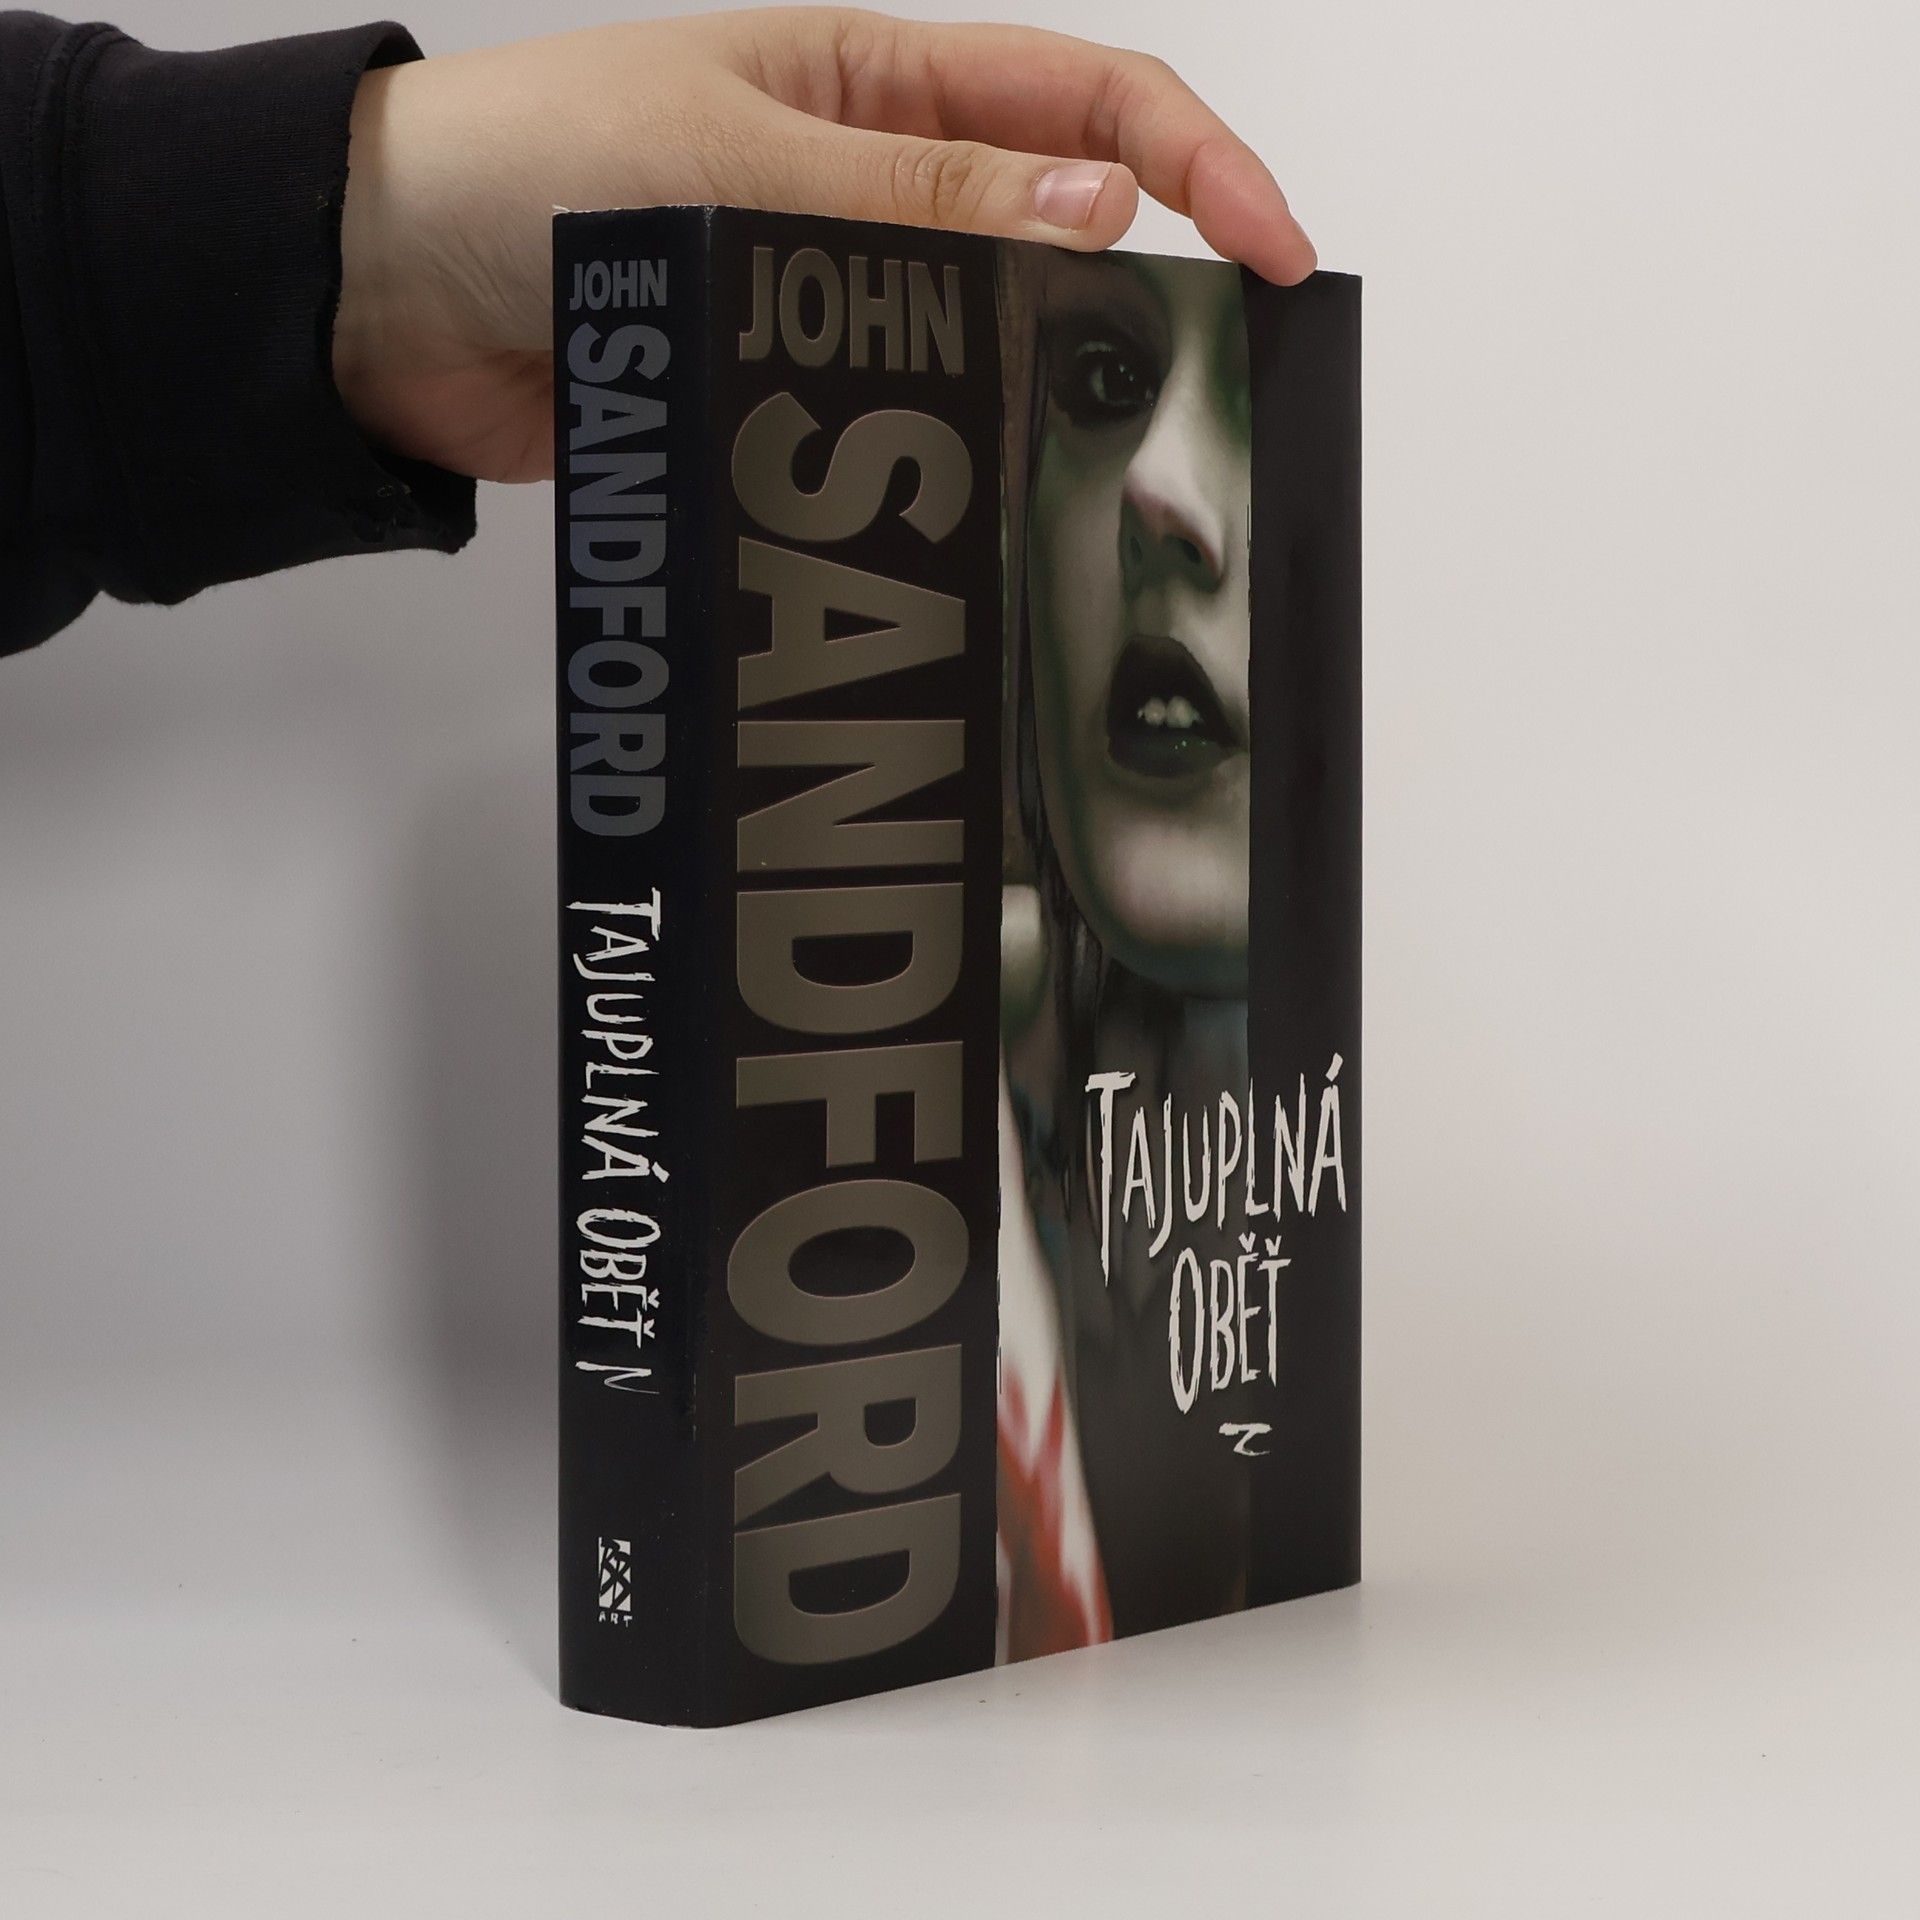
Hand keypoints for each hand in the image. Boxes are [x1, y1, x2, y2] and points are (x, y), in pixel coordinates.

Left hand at [333, 8, 1314, 483]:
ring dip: (1032, 397)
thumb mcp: (732, 152)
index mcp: (874, 83)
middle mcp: (871, 192)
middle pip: (1056, 235)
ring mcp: (833, 300)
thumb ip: (918, 199)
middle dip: (1140, 296)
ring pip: (986, 351)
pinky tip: (964, 506)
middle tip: (1198, 387)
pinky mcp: (786, 400)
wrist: (374, 296)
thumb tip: (1091, 214)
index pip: (1082, 104)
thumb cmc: (517, 168)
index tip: (1272, 249)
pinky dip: (939, 468)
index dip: (1196, 162)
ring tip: (1079, 459)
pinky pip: (897, 432)